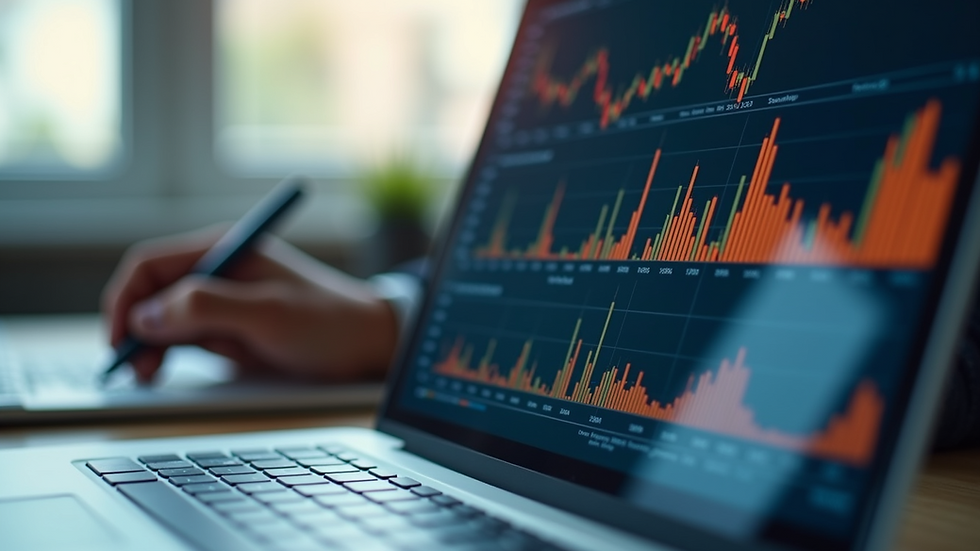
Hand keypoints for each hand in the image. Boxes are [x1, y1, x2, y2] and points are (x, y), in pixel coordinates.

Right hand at [101, 226, 398, 382]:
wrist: (370, 345)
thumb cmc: (329, 322)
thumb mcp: (268, 314)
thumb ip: (207, 308)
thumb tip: (147, 314)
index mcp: (225, 250)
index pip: (150, 265)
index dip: (126, 300)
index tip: (121, 339)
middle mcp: (217, 271)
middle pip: (151, 293)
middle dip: (135, 329)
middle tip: (139, 369)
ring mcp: (222, 300)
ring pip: (162, 319)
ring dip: (150, 346)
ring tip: (153, 375)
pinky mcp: (229, 327)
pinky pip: (184, 337)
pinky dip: (168, 353)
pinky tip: (165, 371)